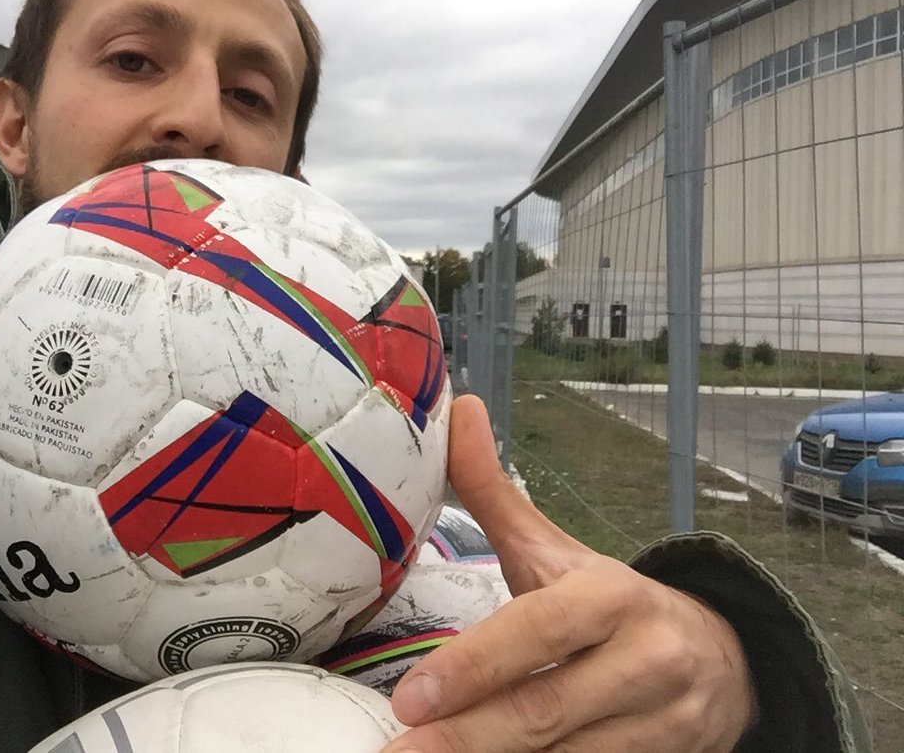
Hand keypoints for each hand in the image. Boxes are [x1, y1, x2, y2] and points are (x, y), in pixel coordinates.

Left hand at [382, 395, 755, 752]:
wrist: (728, 660)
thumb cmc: (613, 605)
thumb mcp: (557, 551)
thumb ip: (496, 492)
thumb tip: (457, 408)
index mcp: (610, 598)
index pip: (538, 632)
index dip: (473, 666)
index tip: (411, 698)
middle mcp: (644, 662)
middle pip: (544, 709)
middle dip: (466, 736)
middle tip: (400, 750)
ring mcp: (662, 725)